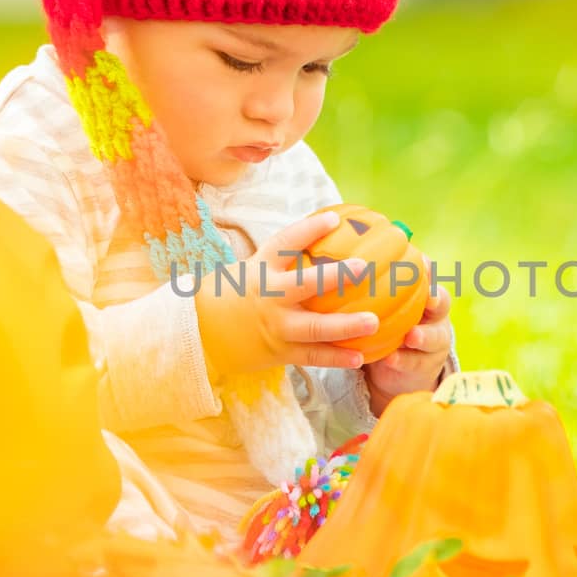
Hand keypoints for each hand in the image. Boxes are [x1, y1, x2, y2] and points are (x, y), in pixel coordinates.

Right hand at [193, 210, 376, 378]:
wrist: (203, 333)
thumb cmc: (237, 295)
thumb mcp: (253, 269)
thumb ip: (284, 258)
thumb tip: (327, 236)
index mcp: (262, 269)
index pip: (286, 243)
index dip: (310, 230)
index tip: (334, 220)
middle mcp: (270, 296)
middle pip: (305, 285)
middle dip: (335, 276)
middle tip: (363, 269)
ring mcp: (276, 326)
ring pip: (314, 328)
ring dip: (345, 326)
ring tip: (373, 323)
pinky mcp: (280, 351)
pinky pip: (312, 356)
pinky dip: (336, 357)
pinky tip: (360, 357)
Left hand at [364, 274, 453, 415]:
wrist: (395, 363)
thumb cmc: (384, 322)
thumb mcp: (379, 303)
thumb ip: (366, 285)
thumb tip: (337, 259)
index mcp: (424, 294)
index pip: (429, 277)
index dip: (428, 269)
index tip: (420, 262)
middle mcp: (434, 315)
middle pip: (442, 304)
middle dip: (436, 299)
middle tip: (428, 298)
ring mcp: (434, 342)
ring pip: (434, 337)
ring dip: (423, 336)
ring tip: (411, 337)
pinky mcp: (425, 366)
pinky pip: (414, 362)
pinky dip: (402, 360)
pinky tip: (390, 358)